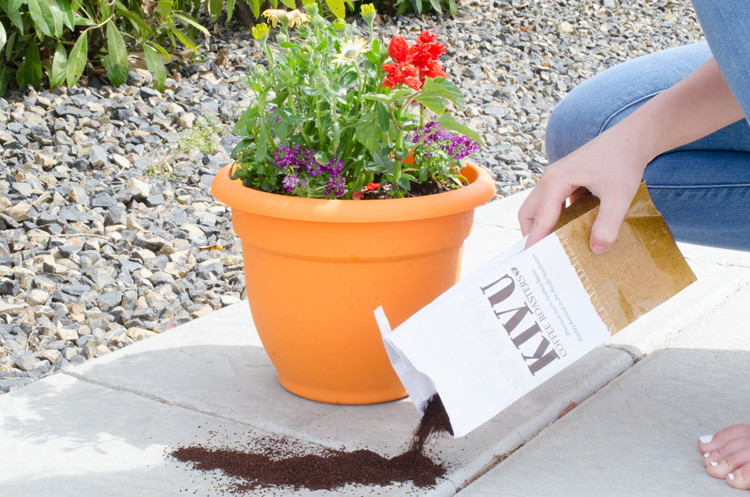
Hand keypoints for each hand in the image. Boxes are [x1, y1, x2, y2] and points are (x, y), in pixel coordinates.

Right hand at [518, 126, 648, 253]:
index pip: (540, 219)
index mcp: (555, 181)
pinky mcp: (564, 178)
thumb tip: (596, 249)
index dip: (535, 241)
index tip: (531, 262)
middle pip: (529, 212)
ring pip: (538, 207)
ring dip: (542, 226)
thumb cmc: (623, 162)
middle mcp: (549, 178)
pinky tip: (569, 230)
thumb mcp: (619, 196)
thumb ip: (607, 224)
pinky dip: (553, 218)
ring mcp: (555, 177)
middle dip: (532, 234)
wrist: (632, 138)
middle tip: (542, 256)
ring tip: (554, 247)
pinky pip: (550, 202)